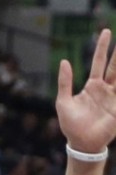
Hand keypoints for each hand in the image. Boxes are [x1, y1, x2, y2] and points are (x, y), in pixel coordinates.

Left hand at [57, 28, 115, 153]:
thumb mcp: (63, 100)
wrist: (80, 142)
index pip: (99, 62)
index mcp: (92, 86)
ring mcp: (114, 98)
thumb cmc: (70, 123)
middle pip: (115, 67)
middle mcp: (105, 90)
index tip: (106, 32)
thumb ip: (65, 82)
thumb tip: (64, 61)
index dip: (102, 48)